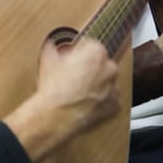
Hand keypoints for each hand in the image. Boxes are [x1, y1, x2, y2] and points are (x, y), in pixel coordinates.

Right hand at [7, 38, 120, 162]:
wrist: (55, 116)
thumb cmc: (53, 89)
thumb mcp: (47, 61)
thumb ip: (53, 49)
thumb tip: (51, 46)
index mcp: (95, 53)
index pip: (92, 46)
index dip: (80, 52)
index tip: (73, 58)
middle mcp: (109, 68)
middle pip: (102, 63)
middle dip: (90, 68)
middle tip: (75, 76)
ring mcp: (114, 88)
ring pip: (107, 82)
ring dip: (97, 84)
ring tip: (79, 92)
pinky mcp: (115, 106)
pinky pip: (109, 99)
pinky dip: (100, 100)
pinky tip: (85, 103)